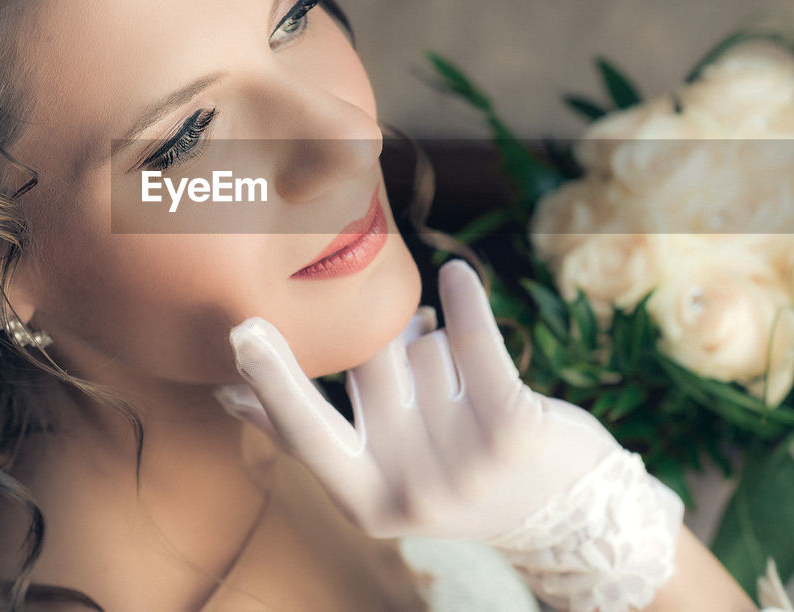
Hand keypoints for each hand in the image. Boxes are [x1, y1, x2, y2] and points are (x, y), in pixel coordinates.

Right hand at [214, 259, 683, 611]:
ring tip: (468, 396)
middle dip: (392, 344)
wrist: (565, 514)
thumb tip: (228, 394)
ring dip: (443, 353)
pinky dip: (466, 303)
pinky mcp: (512, 431)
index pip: (304, 431)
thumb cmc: (450, 473)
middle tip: (414, 363)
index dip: (274, 378)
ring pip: (427, 348)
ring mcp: (463, 465)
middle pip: (374, 362)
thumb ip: (308, 435)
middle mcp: (410, 490)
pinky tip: (459, 279)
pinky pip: (474, 343)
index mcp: (364, 502)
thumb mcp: (376, 474)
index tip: (244, 329)